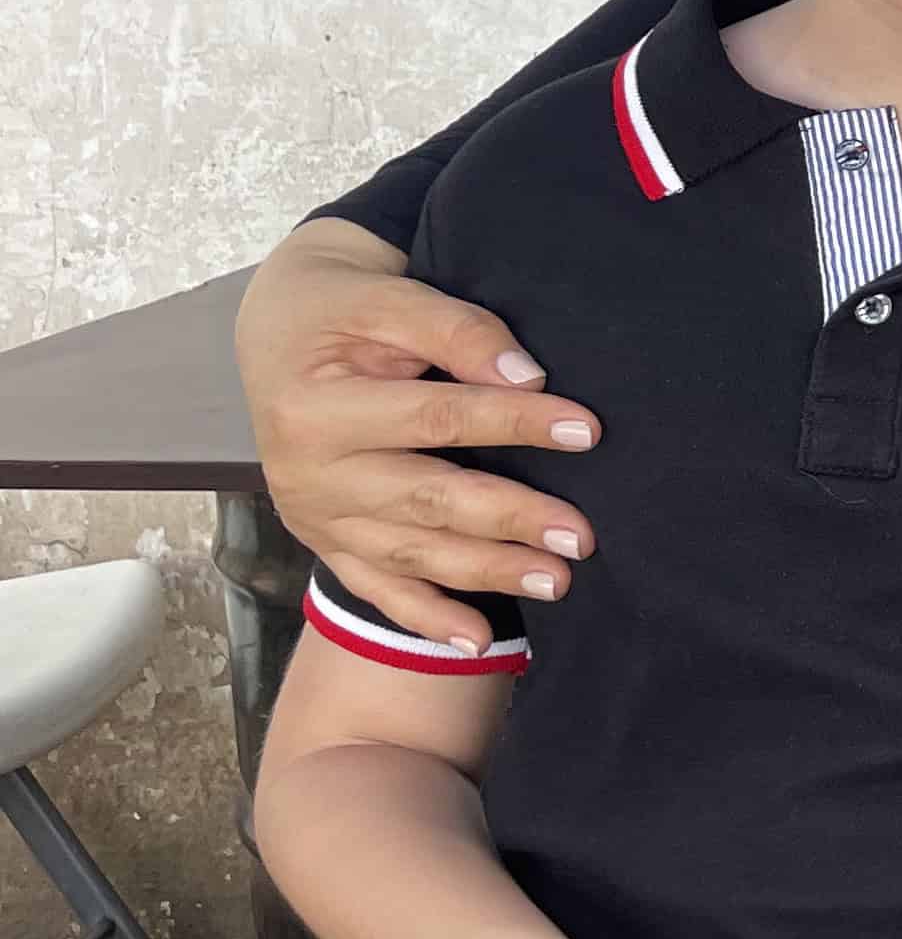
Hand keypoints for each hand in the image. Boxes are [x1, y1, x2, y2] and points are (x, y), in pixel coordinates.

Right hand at [240, 222, 602, 644]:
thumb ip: (457, 332)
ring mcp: (316, 516)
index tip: (587, 430)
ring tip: (557, 582)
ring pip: (411, 554)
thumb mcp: (389, 296)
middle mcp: (310, 474)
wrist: (276, 332)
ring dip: (486, 573)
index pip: (437, 418)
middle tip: (580, 536)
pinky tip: (476, 641)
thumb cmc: (343, 309)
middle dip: (510, 520)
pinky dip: (425, 618)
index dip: (514, 423)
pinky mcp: (325, 541)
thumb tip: (527, 377)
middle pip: (427, 500)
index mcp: (317, 408)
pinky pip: (376, 588)